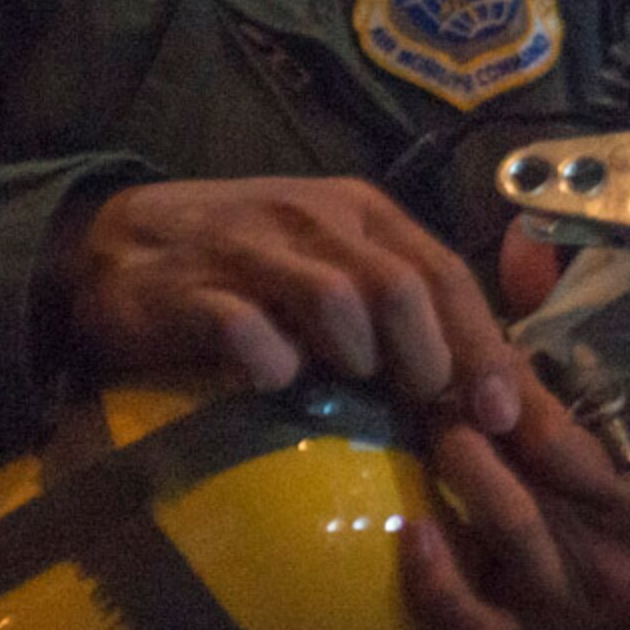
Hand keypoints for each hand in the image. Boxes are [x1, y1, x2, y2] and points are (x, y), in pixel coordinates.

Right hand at [60, 175, 520, 432]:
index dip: (483, 347)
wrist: (121, 242)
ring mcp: (252, 249)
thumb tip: (491, 394)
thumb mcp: (334, 268)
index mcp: (361, 212)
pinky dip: (271, 363)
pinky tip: (274, 385)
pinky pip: (245, 328)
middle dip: (430, 361)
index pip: (444, 273)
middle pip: (403, 286)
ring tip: (355, 393)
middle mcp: (315, 219)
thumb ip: (403, 312)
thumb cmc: (250, 267)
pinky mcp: (190, 288)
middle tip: (431, 416)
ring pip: (338, 299)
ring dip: (359, 358)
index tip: (507, 417)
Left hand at [401, 356, 629, 629]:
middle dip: (475, 449)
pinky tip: (411, 536)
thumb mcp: (626, 454)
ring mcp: (556, 613)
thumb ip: (571, 402)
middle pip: (528, 503)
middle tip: (438, 404)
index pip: (567, 453)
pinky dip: (438, 586)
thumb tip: (505, 315)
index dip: (518, 409)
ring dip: (462, 490)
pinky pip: (474, 629)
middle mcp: (599, 565)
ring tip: (433, 443)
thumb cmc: (619, 509)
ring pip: (505, 550)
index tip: (478, 367)